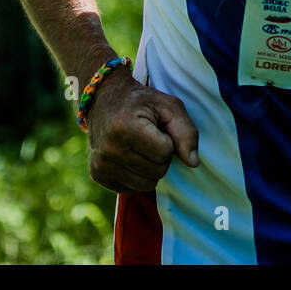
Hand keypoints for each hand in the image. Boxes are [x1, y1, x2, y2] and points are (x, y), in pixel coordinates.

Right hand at [85, 74, 199, 194]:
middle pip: (157, 171)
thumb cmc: (141, 102)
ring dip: (150, 168)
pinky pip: (131, 190)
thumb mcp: (169, 106)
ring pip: (146, 185)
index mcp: (124, 127)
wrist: (104, 99)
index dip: (168, 140)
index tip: (157, 128)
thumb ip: (185, 132)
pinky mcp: (97, 175)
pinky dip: (137, 176)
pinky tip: (130, 157)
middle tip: (149, 137)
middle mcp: (108, 149)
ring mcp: (100, 164)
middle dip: (161, 156)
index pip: (165, 152)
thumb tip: (193, 163)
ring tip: (140, 147)